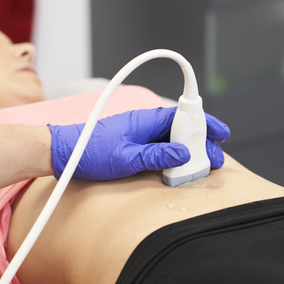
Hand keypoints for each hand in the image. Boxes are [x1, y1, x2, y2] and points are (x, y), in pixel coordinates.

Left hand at [49, 106, 230, 179]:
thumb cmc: (89, 153)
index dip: (205, 125)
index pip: (183, 117)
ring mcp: (139, 134)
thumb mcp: (126, 159)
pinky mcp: (133, 144)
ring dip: (187, 151)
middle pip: (181, 129)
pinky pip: (160, 146)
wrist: (62, 152)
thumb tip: (184, 153)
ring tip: (200, 166)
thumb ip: (156, 156)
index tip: (222, 134)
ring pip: (171, 139)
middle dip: (201, 143)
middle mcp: (144, 123)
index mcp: (145, 120)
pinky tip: (179, 166)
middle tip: (215, 159)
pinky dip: (173, 154)